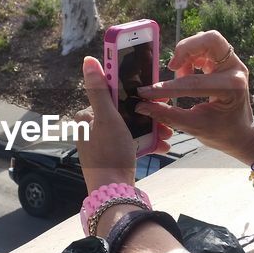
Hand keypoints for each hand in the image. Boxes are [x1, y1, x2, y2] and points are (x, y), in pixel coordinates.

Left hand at [73, 56, 169, 192]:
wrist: (114, 192)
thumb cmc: (109, 154)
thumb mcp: (107, 117)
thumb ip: (99, 90)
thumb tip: (88, 61)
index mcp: (86, 117)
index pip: (112, 96)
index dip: (133, 94)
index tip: (151, 96)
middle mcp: (91, 129)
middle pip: (124, 112)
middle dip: (146, 115)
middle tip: (164, 119)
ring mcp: (102, 144)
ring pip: (131, 128)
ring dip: (150, 130)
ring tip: (167, 134)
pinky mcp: (112, 157)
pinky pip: (132, 144)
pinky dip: (146, 144)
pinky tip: (161, 146)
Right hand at [135, 31, 253, 163]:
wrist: (240, 133)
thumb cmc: (221, 133)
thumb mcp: (194, 127)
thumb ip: (167, 115)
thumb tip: (142, 105)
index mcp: (233, 88)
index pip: (194, 82)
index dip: (167, 88)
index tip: (146, 92)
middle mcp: (236, 70)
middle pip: (211, 39)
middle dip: (186, 49)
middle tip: (172, 67)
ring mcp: (233, 62)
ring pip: (207, 40)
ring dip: (188, 54)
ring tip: (181, 75)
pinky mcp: (226, 60)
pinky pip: (206, 46)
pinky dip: (191, 56)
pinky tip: (187, 74)